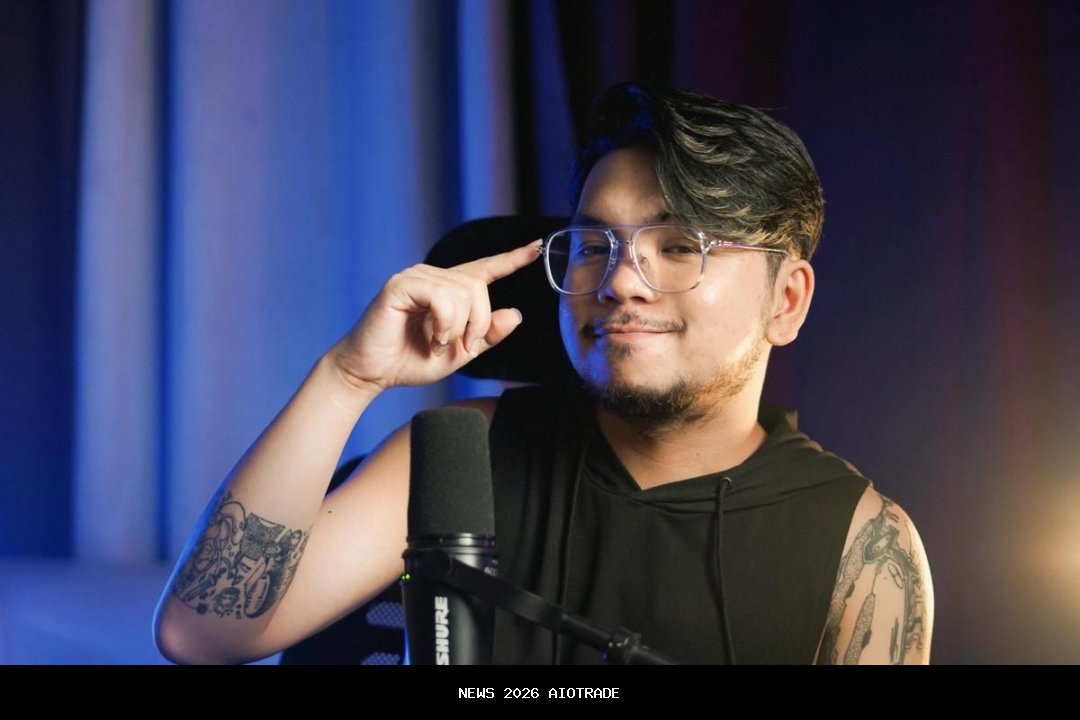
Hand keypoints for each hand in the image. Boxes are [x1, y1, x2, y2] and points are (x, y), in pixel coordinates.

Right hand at [328, 239, 541, 393]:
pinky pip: (441, 297)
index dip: (512, 259)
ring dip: (459, 328)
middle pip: (479, 287)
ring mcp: (416, 277)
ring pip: (463, 293)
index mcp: (449, 289)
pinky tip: (432, 338)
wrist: (372, 373)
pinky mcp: (400, 285)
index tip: (537, 248)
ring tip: (438, 344)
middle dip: (480, 323)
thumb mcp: (459, 353)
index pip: (485, 269)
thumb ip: (487, 335)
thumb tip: (515, 314)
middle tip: (464, 348)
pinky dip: (444, 323)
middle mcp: (434, 276)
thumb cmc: (409, 361)